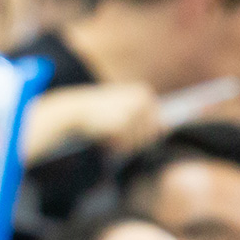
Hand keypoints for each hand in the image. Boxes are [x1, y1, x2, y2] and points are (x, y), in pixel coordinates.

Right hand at [24, 82, 163, 163]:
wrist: (74, 110)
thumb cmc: (100, 111)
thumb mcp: (125, 110)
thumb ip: (146, 119)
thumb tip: (165, 129)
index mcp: (144, 93)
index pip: (156, 125)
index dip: (140, 132)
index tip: (122, 125)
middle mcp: (142, 100)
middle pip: (149, 135)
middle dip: (132, 139)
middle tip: (113, 129)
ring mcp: (133, 112)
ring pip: (138, 142)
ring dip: (122, 143)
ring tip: (108, 131)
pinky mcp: (122, 124)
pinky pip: (125, 146)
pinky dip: (114, 145)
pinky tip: (104, 135)